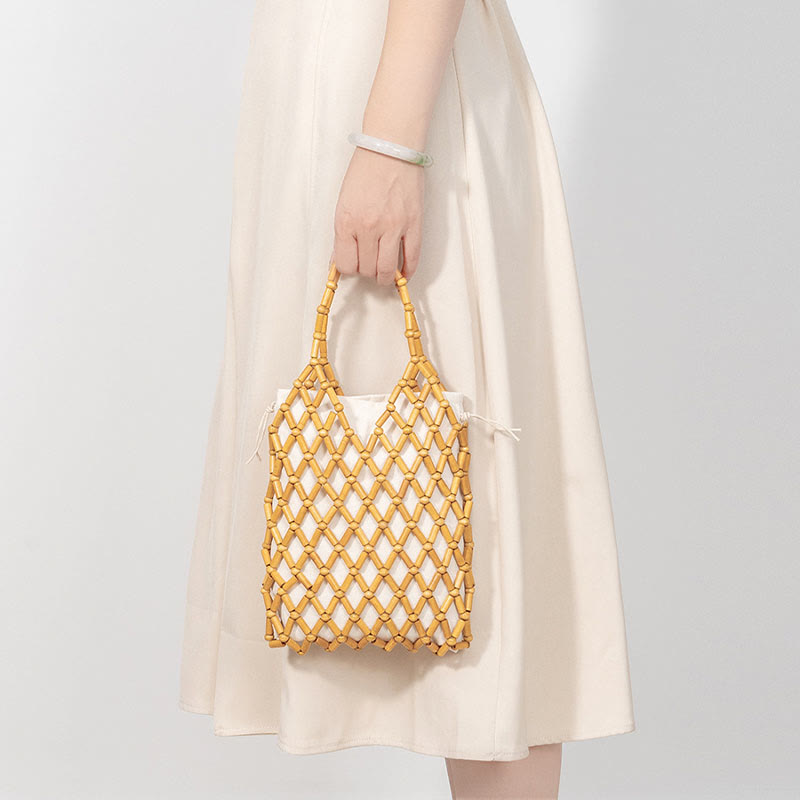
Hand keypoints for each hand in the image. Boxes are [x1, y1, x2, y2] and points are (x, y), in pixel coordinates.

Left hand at [331, 146, 423, 284]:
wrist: (390, 148)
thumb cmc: (366, 170)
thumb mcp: (343, 203)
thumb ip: (342, 234)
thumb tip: (340, 259)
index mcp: (347, 221)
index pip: (346, 264)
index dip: (349, 269)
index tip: (353, 265)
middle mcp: (369, 227)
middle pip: (366, 269)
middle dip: (366, 271)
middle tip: (368, 265)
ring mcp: (393, 227)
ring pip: (387, 270)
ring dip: (384, 277)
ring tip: (384, 274)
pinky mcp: (413, 224)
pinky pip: (412, 258)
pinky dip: (407, 271)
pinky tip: (403, 272)